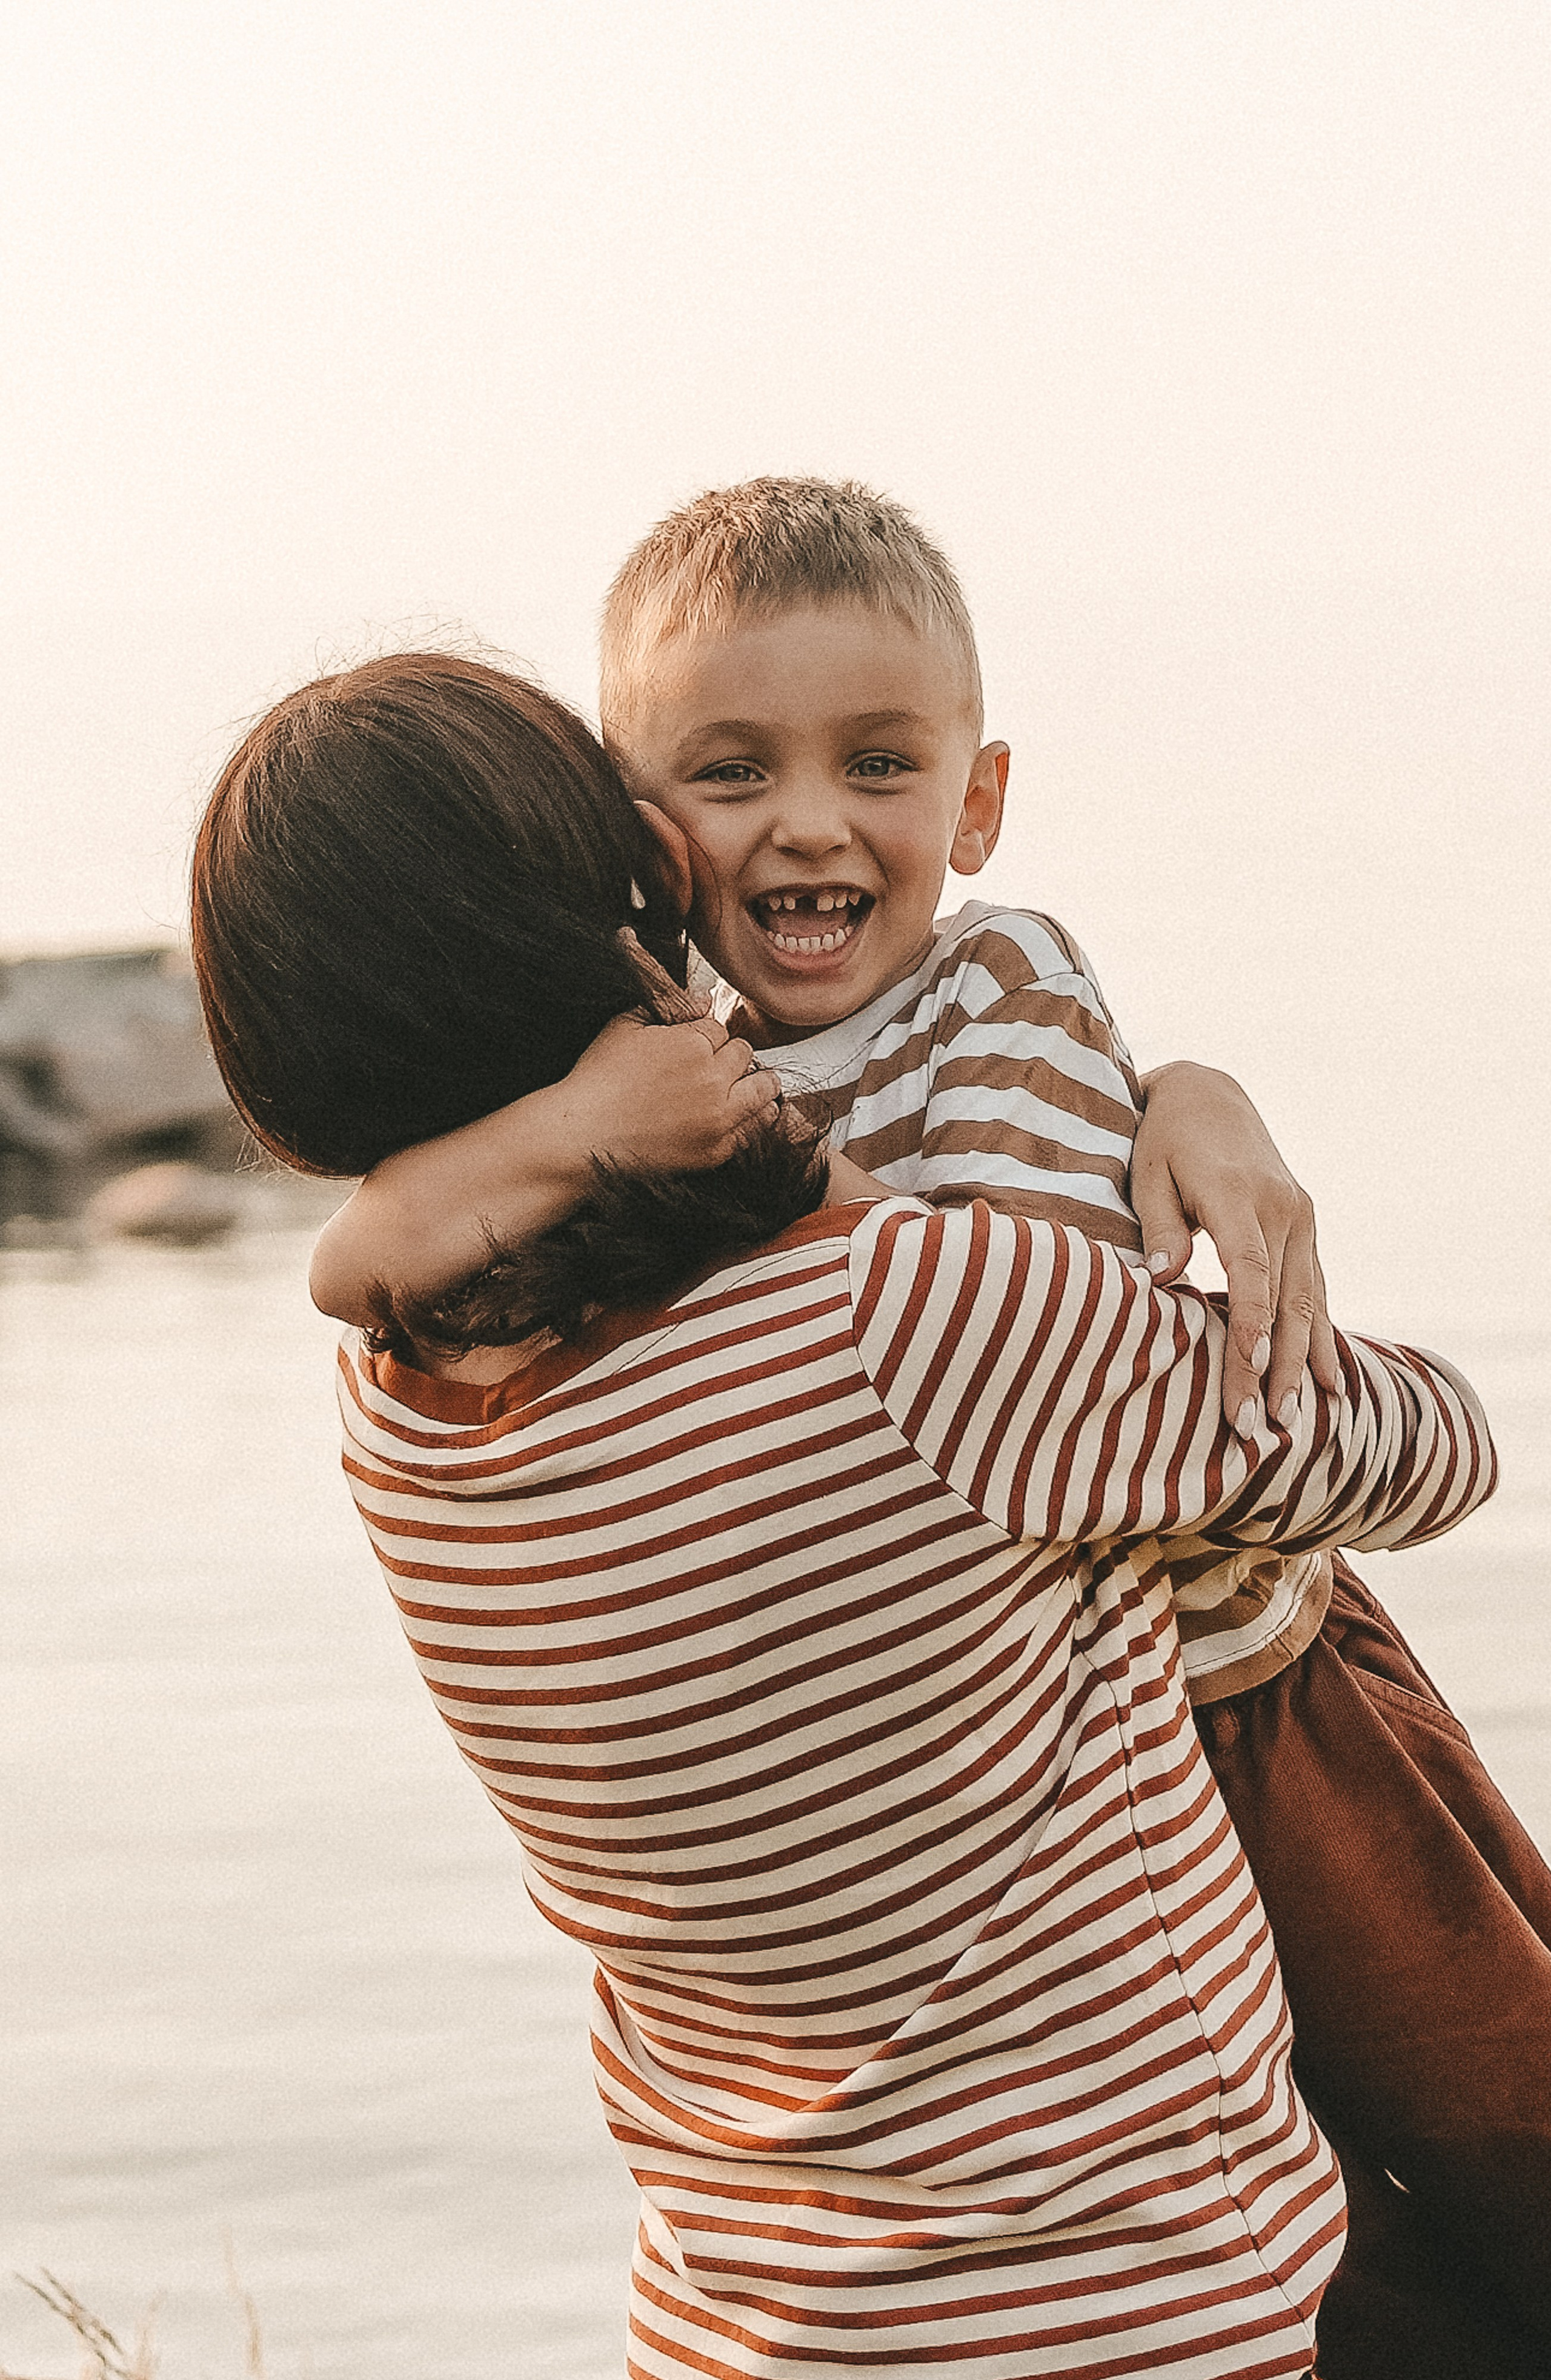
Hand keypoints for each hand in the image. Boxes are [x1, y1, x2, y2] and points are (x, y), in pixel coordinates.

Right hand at [561, 1006, 781, 1174]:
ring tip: (747, 1085)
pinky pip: (754, 1130)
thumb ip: (670, 1007)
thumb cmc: (597, 1080)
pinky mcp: (717, 1150)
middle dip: (730, 1056)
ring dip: (757, 1084)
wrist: (582, 1137)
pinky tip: (742, 1114)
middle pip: (744, 1055)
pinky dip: (752, 1119)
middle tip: (716, 1065)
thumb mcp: (624, 1027)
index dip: (706, 1035)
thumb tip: (706, 998)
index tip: (695, 1045)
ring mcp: (719, 1118)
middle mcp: (713, 1080)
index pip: (719, 1028)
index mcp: (692, 1044)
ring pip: (764, 1090)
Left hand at [1131, 1062, 1338, 1434]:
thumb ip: (1159, 1225)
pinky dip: (1322, 1336)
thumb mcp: (1147, 1171)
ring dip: (1301, 1362)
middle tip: (1257, 1425)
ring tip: (1291, 1419)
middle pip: (1285, 1300)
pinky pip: (1318, 1288)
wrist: (1208, 1093)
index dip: (1251, 1327)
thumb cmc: (1163, 1137)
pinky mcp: (1306, 1226)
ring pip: (1310, 1300)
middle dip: (1273, 1366)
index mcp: (1239, 1195)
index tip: (1247, 1375)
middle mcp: (1284, 1208)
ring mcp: (1302, 1218)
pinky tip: (1328, 1383)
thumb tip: (1160, 1277)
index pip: (1250, 1273)